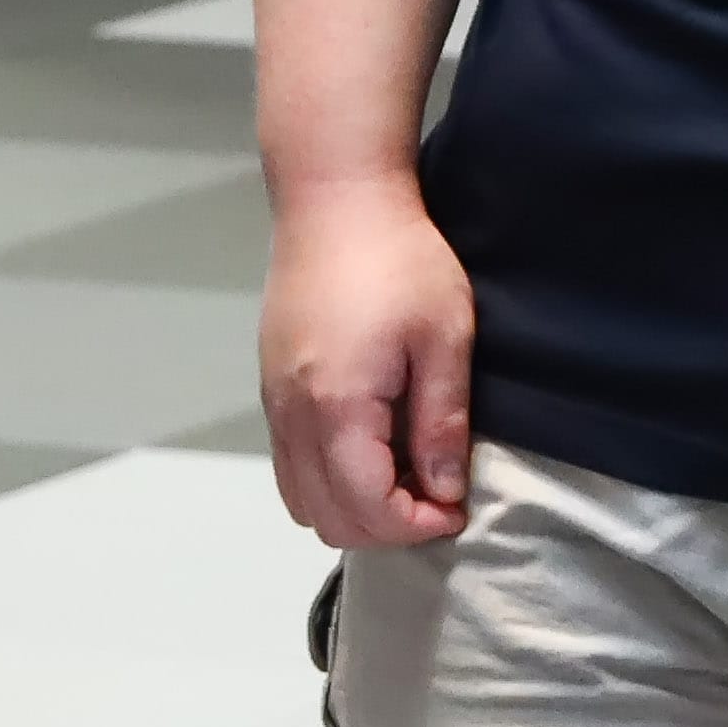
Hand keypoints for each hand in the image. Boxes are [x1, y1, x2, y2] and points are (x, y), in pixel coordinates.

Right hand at [261, 179, 476, 548]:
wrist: (335, 200)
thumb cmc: (399, 259)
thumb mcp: (444, 338)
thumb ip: (441, 423)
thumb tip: (445, 492)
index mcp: (338, 408)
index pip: (368, 510)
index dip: (418, 525)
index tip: (456, 505)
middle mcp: (293, 417)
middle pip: (330, 520)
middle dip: (387, 527)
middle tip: (435, 494)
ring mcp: (274, 405)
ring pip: (302, 502)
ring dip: (355, 509)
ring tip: (405, 474)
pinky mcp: (271, 389)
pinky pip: (289, 468)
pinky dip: (328, 482)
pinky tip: (372, 448)